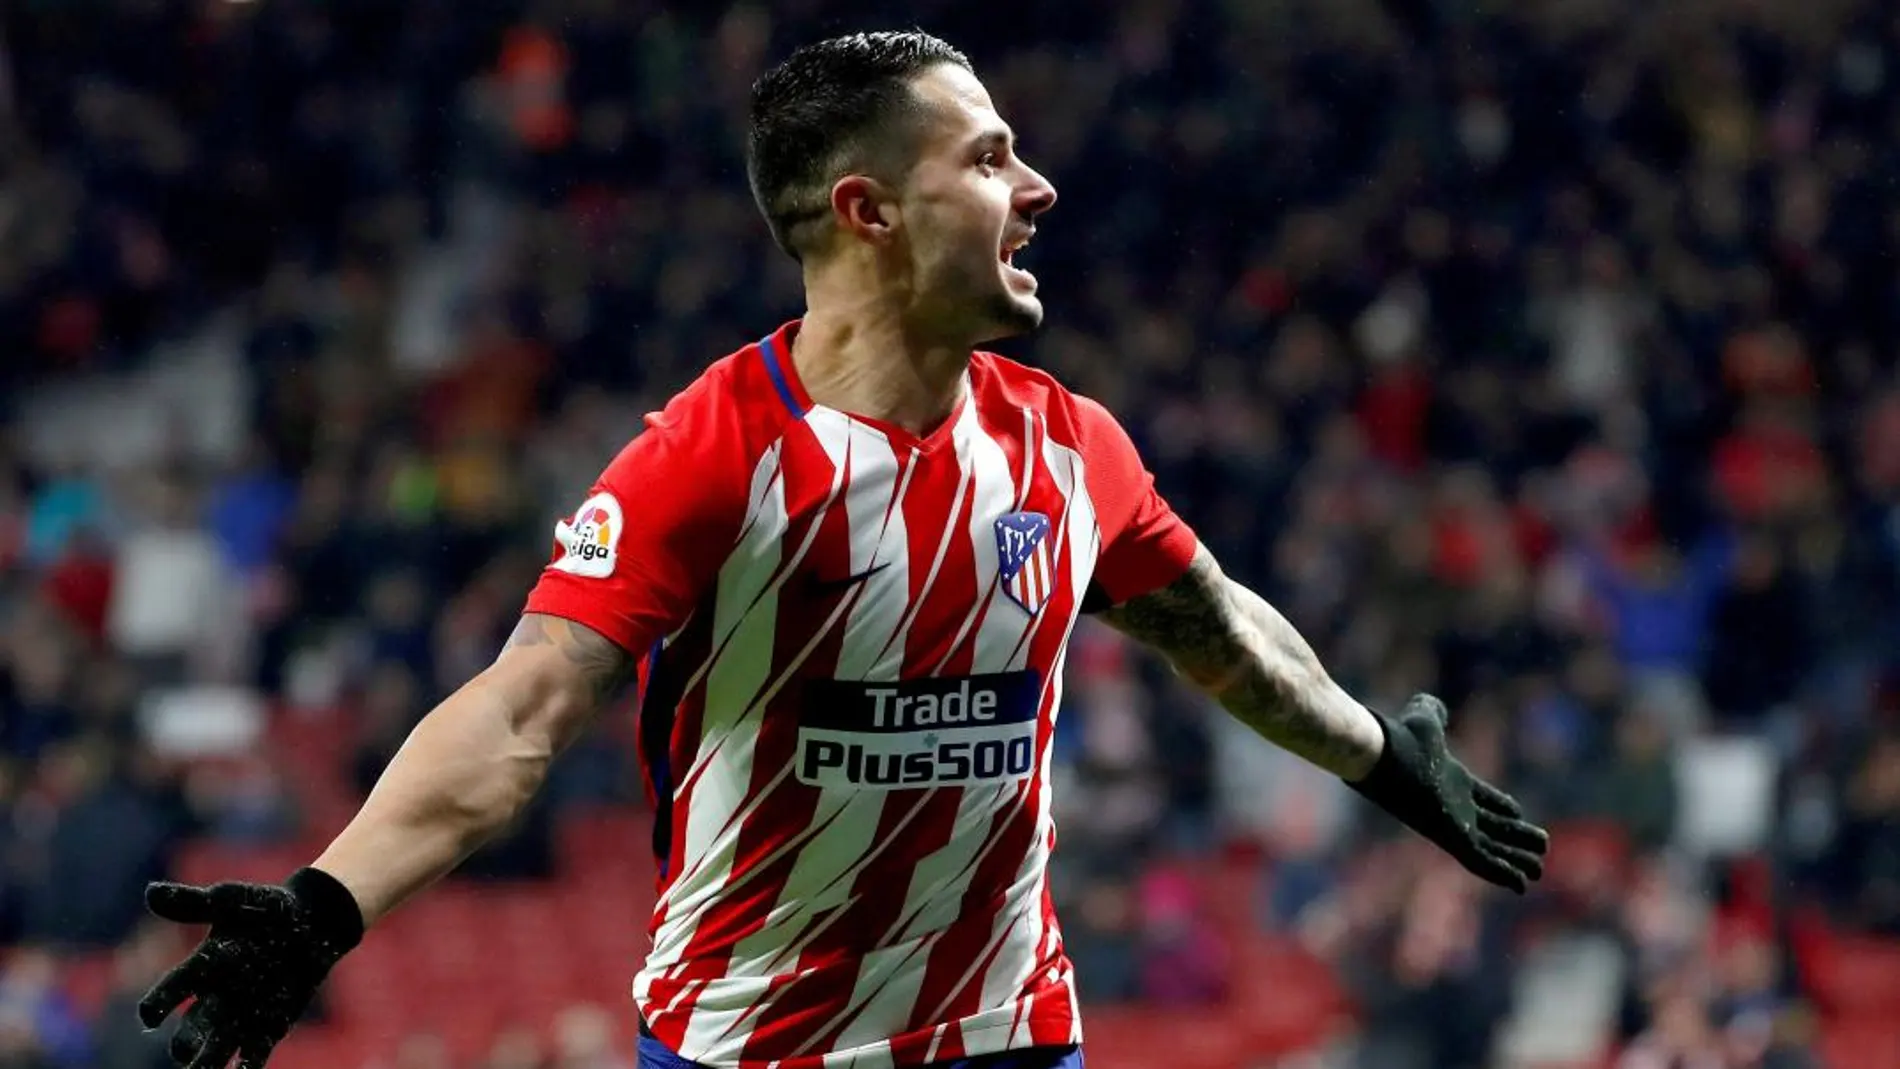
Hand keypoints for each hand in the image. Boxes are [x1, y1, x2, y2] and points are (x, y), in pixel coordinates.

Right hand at [138, 868, 364, 1068]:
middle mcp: (215, 998)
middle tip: (186, 1049)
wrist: (315, 921)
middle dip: (186, 1042)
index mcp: (202, 967)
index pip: (172, 988)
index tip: (150, 1015)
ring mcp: (241, 1016)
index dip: (158, 1002)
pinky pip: (253, 1056)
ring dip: (207, 1065)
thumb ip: (195, 902)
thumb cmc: (270, 908)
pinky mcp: (268, 1028)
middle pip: (191, 1029)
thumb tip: (149, 892)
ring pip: (215, 1050)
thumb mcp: (234, 900)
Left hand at [1347, 694, 1549, 892]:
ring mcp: (1452, 825)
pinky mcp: (1450, 838)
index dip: (1502, 807)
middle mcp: (1454, 807)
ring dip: (1514, 860)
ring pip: (1491, 848)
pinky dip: (1500, 872)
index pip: (1483, 799)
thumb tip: (1431, 703)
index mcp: (1452, 783)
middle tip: (1541, 849)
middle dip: (1516, 839)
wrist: (1381, 756)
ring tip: (1538, 871)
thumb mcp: (1423, 720)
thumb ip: (1431, 712)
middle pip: (1492, 827)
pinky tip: (1520, 884)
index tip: (1519, 814)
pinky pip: (1480, 861)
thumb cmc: (1399, 739)